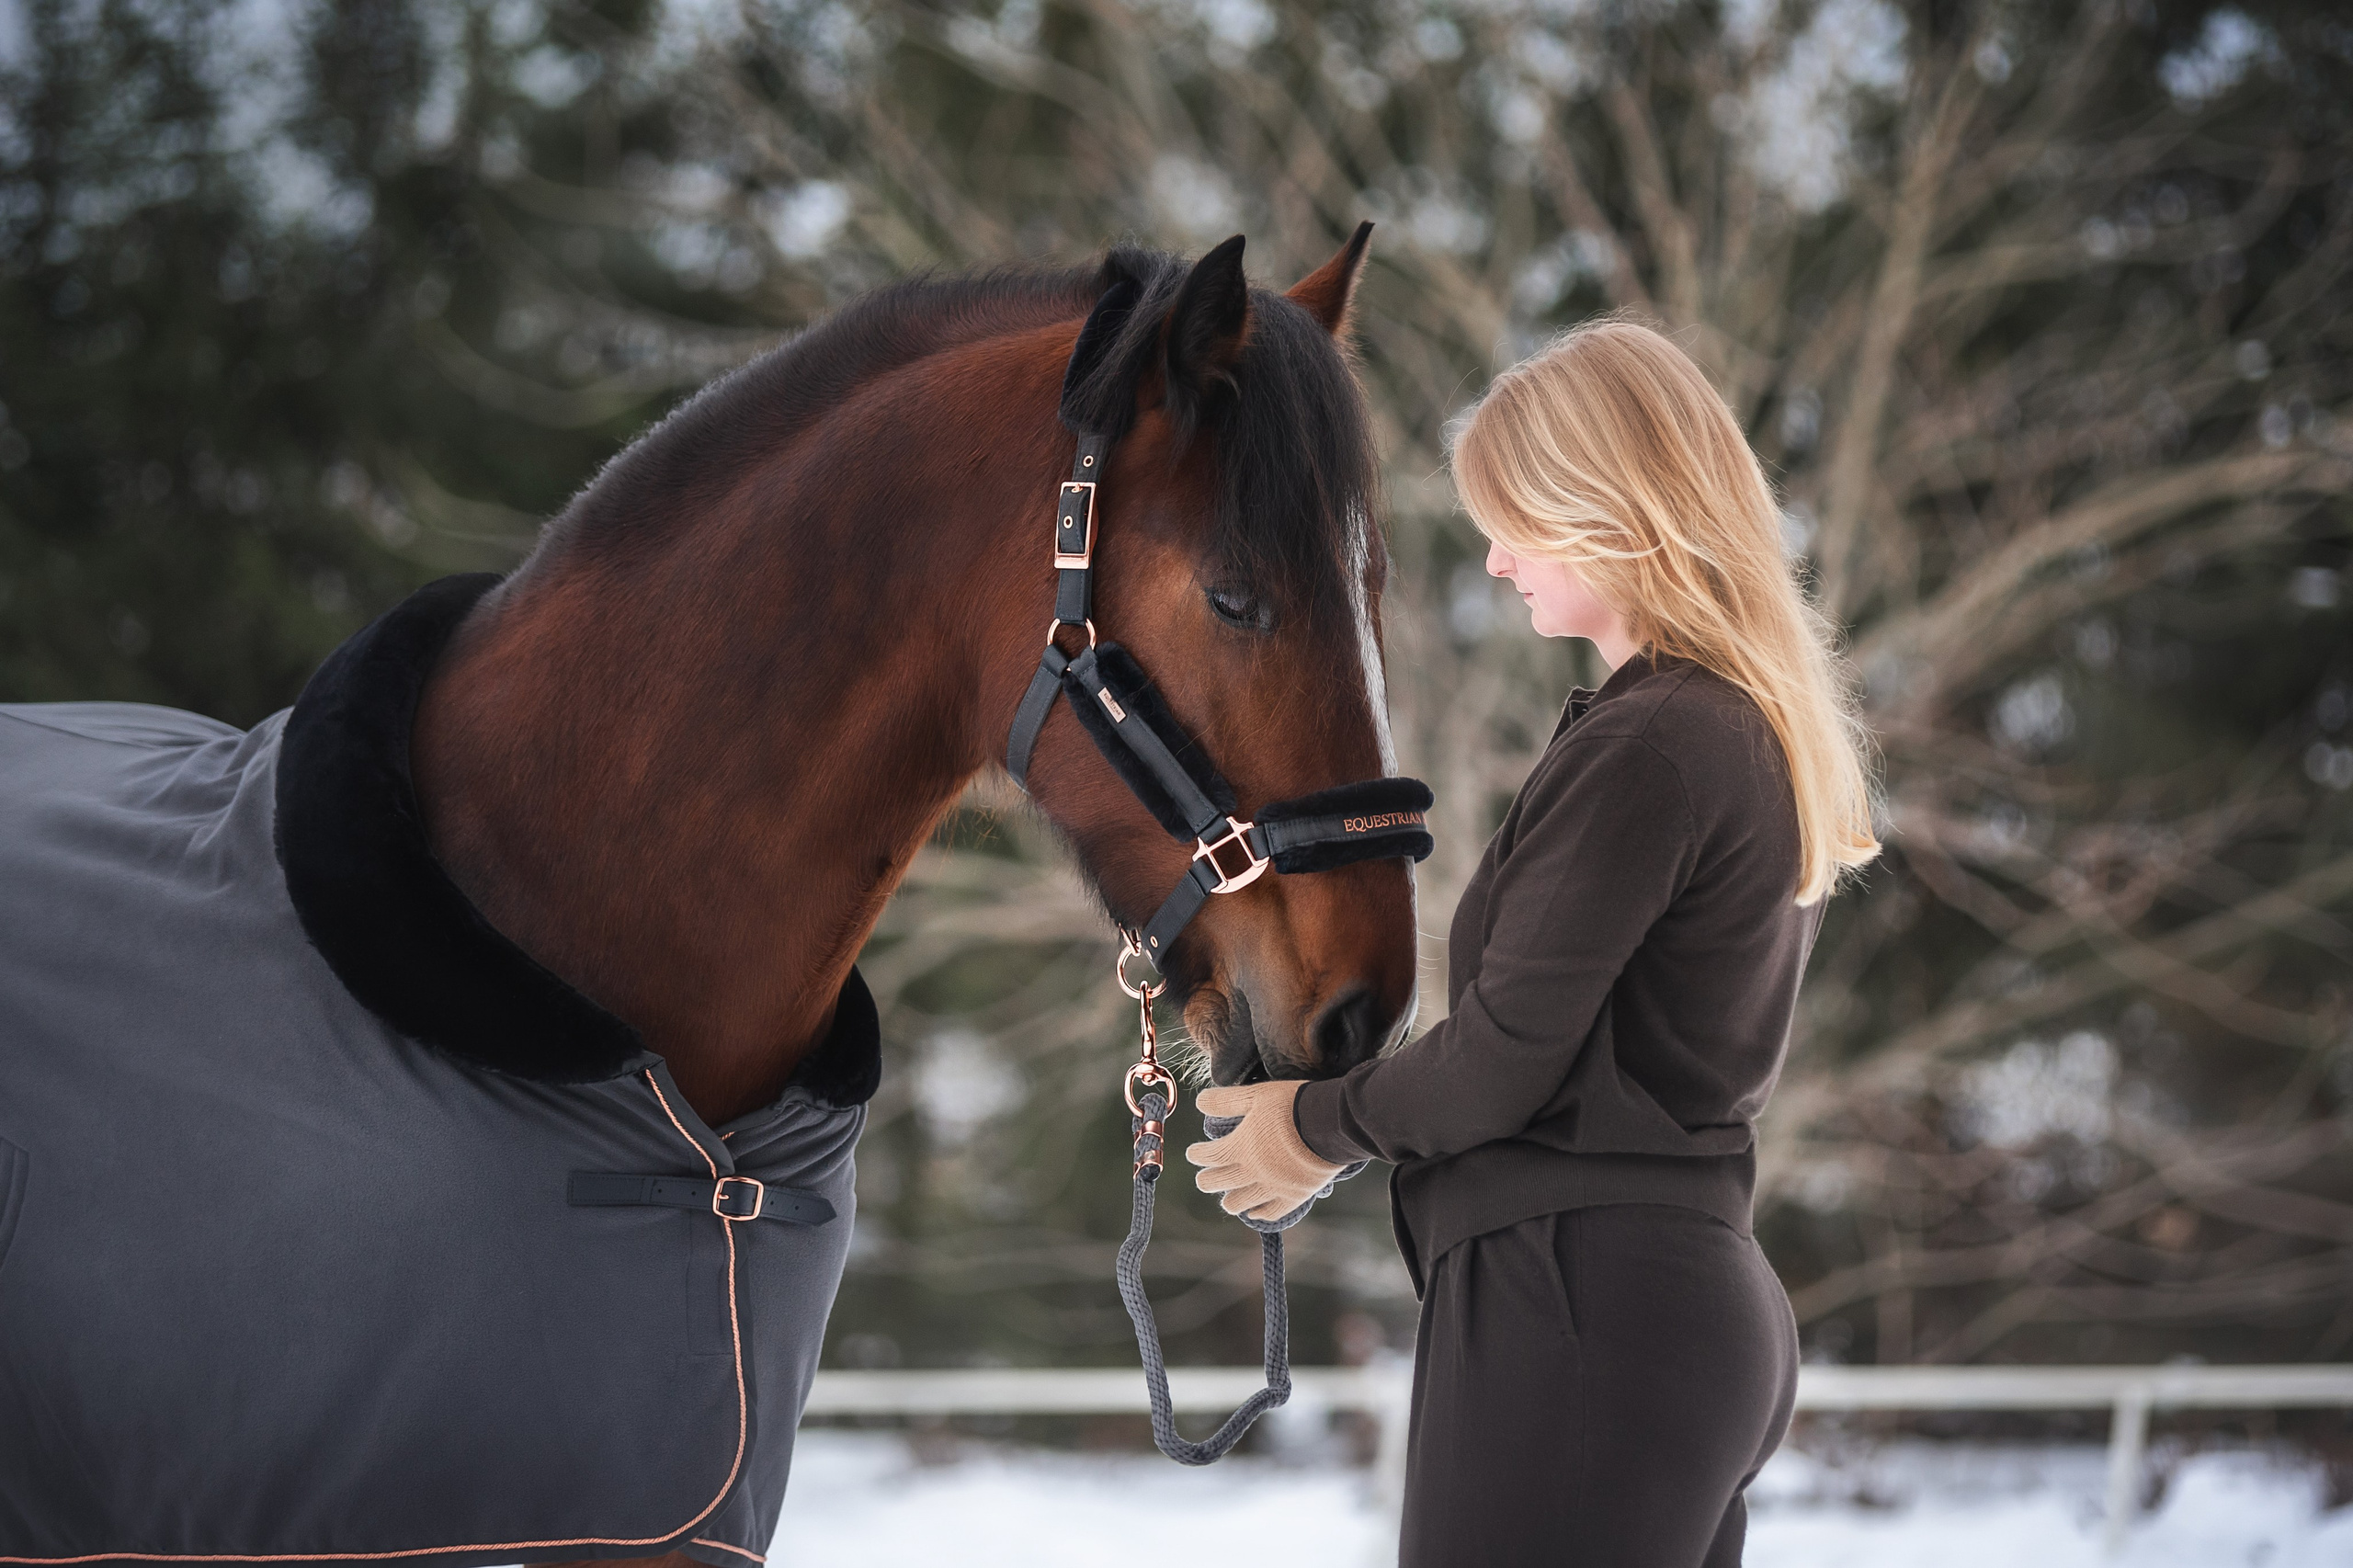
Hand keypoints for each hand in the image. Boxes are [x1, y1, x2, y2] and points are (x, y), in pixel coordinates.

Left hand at [1186, 1081, 1343, 1221]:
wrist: (1329, 1124)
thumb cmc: (1291, 1105)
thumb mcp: (1255, 1095)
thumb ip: (1225, 1100)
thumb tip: (1199, 1103)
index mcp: (1240, 1148)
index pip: (1209, 1156)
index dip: (1198, 1154)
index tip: (1193, 1153)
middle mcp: (1251, 1172)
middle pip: (1219, 1183)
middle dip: (1207, 1180)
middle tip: (1203, 1179)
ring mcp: (1272, 1188)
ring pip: (1241, 1203)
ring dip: (1230, 1201)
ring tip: (1227, 1199)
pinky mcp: (1293, 1197)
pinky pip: (1271, 1213)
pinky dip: (1259, 1214)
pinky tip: (1254, 1212)